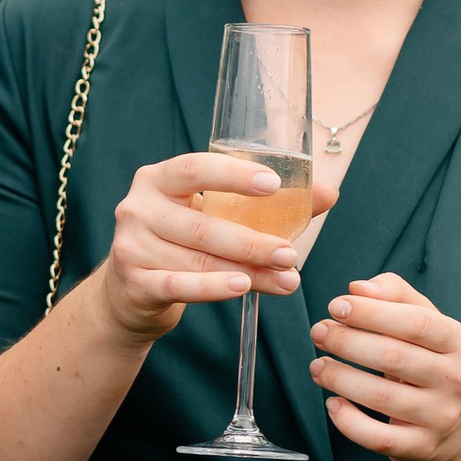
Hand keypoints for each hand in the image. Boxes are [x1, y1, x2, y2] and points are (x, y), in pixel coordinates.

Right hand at [97, 153, 339, 349]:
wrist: (131, 293)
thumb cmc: (183, 243)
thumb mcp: (215, 216)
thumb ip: (269, 205)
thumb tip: (329, 193)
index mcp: (158, 179)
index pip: (194, 167)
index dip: (233, 175)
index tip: (273, 184)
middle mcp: (138, 208)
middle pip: (204, 225)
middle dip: (253, 242)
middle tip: (291, 254)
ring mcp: (132, 246)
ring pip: (199, 260)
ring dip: (248, 272)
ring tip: (287, 281)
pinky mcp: (135, 282)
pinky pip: (180, 285)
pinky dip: (214, 289)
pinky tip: (243, 289)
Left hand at [309, 272, 460, 460]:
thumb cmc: (433, 363)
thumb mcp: (427, 322)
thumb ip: (395, 295)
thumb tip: (358, 288)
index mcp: (457, 342)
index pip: (414, 323)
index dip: (371, 313)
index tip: (336, 306)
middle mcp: (453, 379)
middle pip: (393, 357)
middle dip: (347, 342)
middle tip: (319, 333)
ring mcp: (439, 416)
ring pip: (381, 397)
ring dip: (340, 379)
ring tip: (318, 366)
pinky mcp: (421, 446)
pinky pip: (378, 437)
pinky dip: (348, 422)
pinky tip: (332, 404)